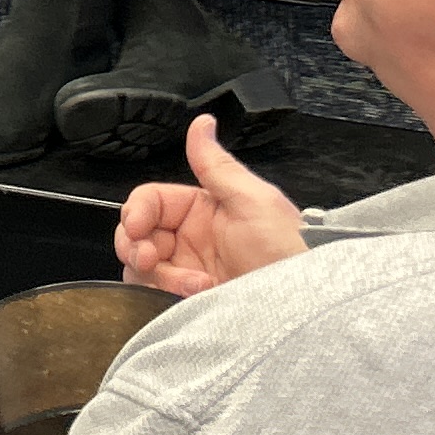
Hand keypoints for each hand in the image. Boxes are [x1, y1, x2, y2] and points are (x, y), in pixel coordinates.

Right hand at [113, 117, 307, 295]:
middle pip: (136, 234)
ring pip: (138, 266)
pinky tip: (191, 296)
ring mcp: (187, 272)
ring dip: (155, 274)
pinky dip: (162, 295)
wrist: (298, 310)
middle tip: (151, 258)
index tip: (139, 227)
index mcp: (204, 210)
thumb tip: (202, 125)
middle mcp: (192, 240)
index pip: (151, 200)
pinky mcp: (184, 301)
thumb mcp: (256, 203)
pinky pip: (150, 294)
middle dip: (137, 246)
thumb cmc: (287, 257)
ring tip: (190, 283)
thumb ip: (219, 165)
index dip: (137, 211)